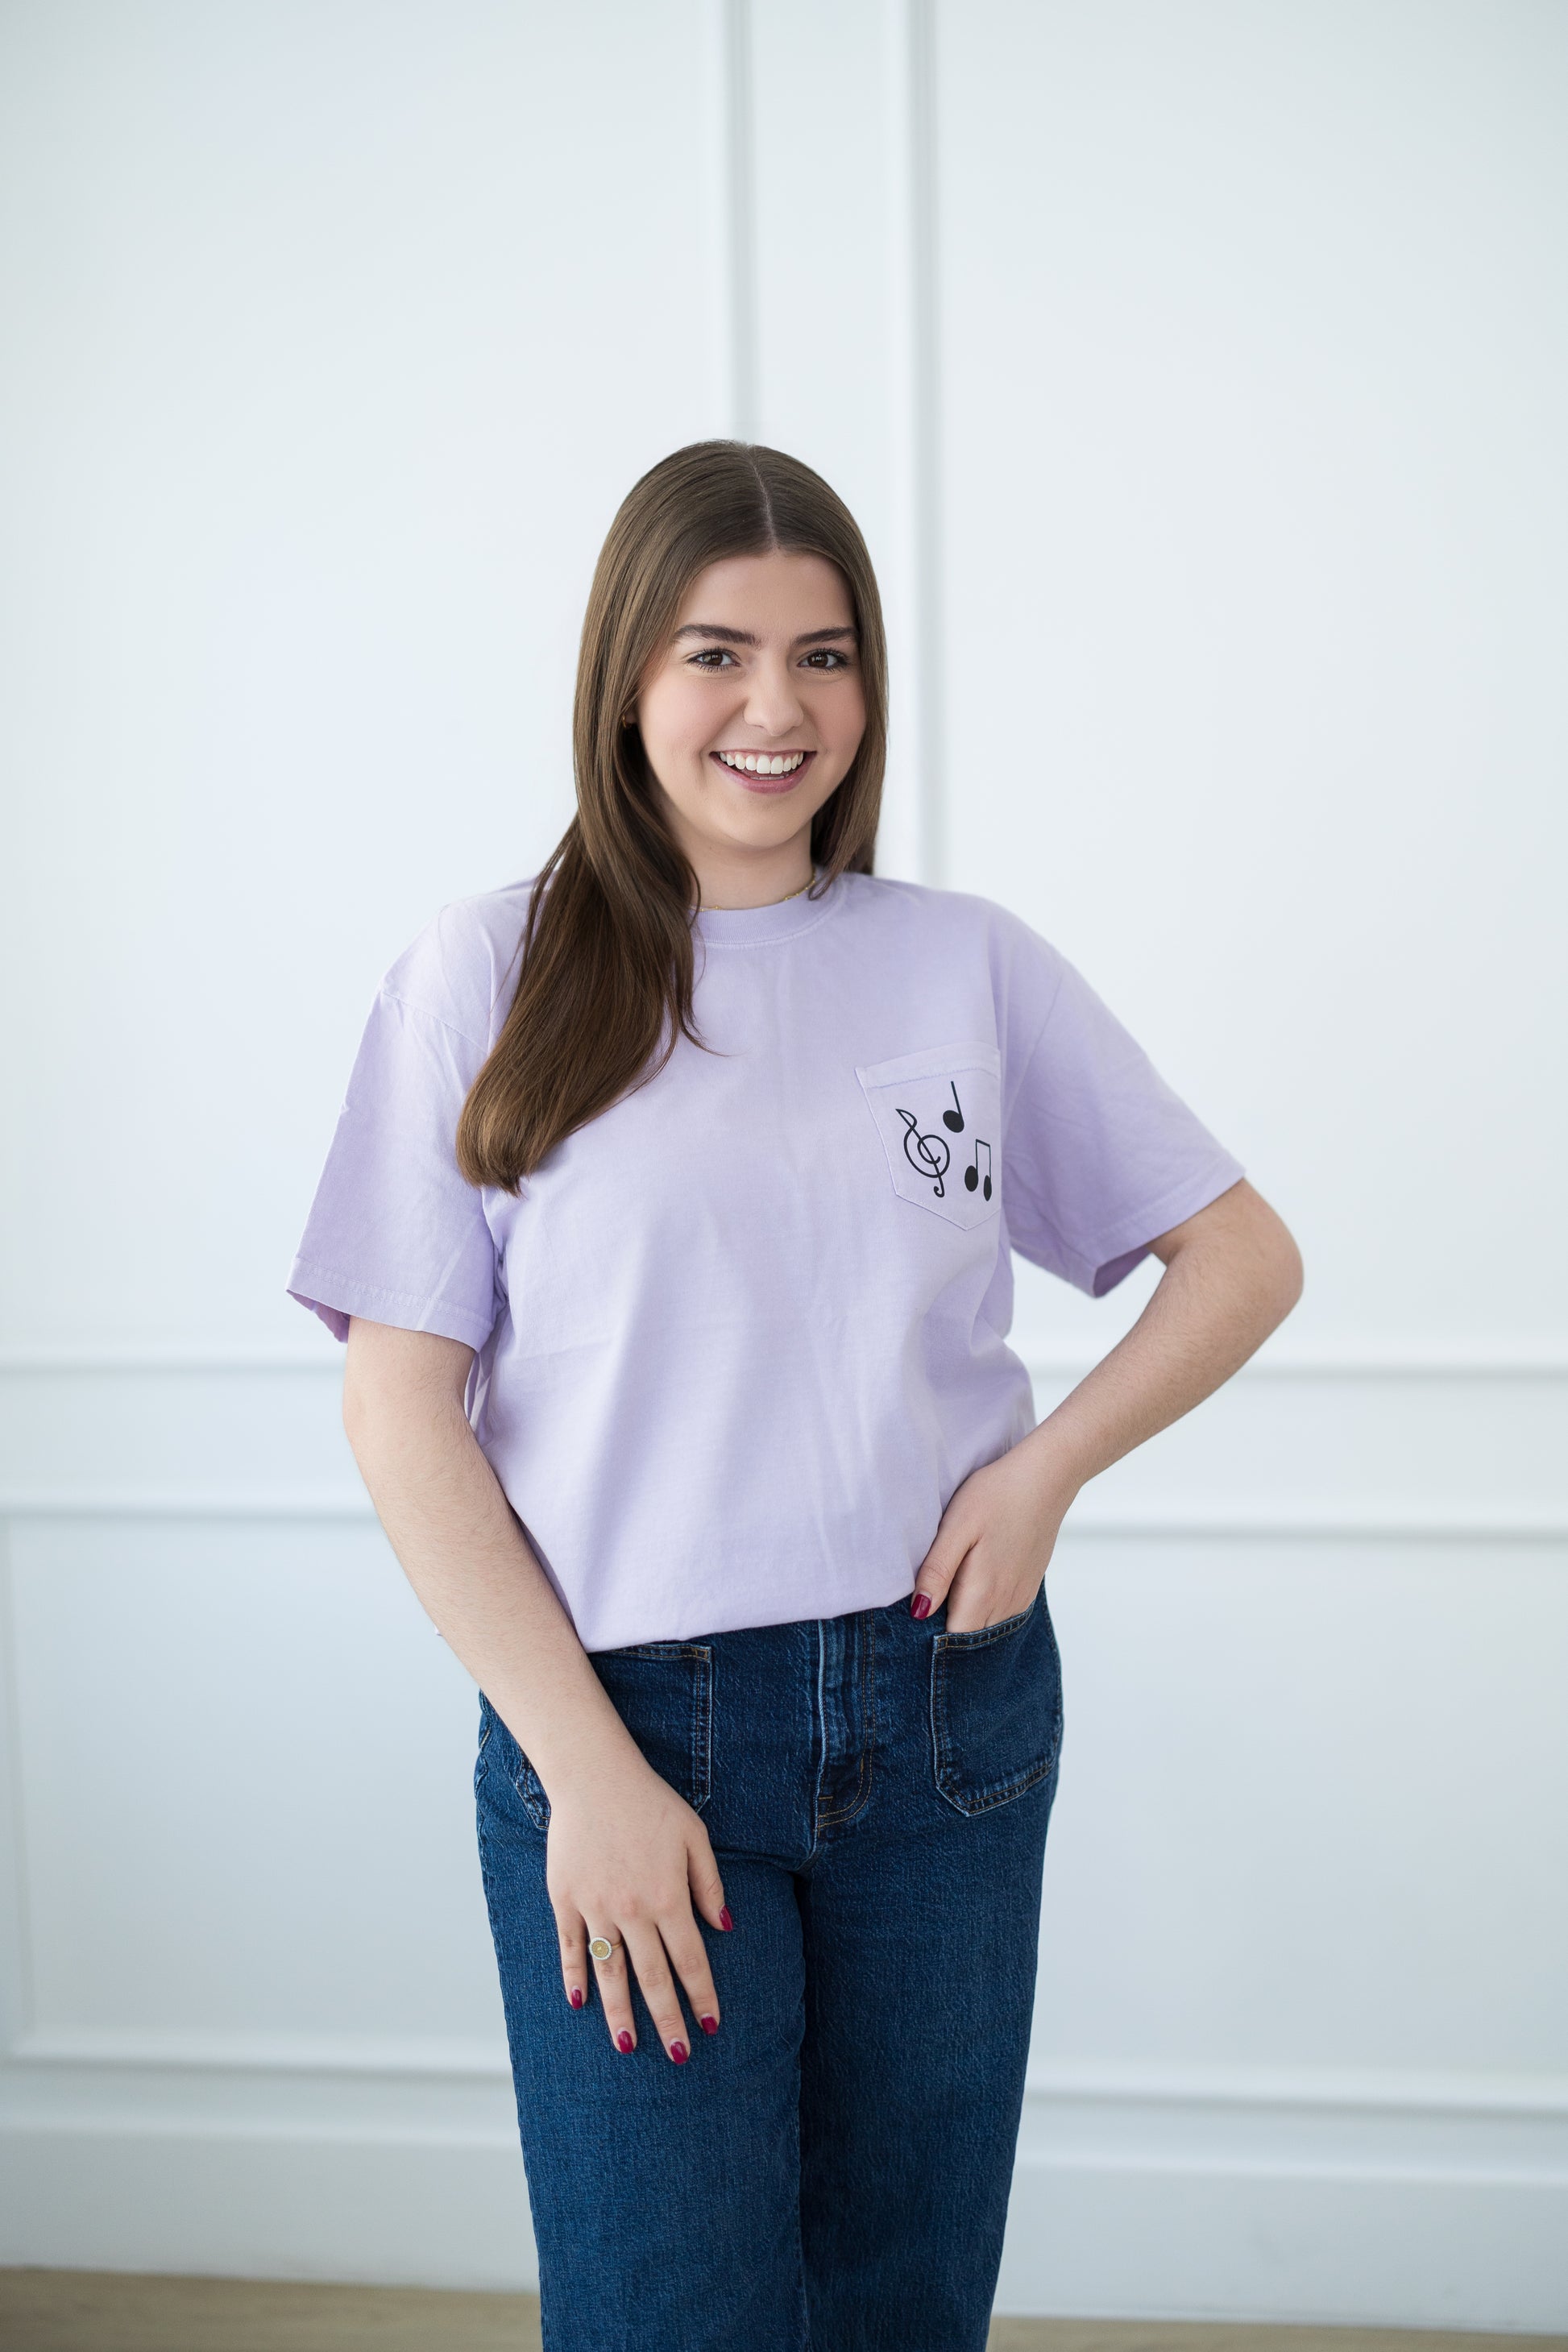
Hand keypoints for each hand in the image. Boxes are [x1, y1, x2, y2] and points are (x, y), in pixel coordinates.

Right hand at [545, 1744, 731, 2062]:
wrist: (594, 1777)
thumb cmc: (650, 1803)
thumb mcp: (694, 1837)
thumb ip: (708, 1885)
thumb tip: (726, 1929)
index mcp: (668, 1897)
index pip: (690, 1960)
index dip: (702, 1996)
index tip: (712, 2025)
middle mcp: (632, 1911)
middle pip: (653, 1978)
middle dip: (668, 2020)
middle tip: (680, 2055)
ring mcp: (596, 1908)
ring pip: (610, 1973)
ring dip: (620, 2013)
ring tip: (629, 2046)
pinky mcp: (566, 1899)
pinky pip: (571, 1947)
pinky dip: (575, 1976)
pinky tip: (580, 2003)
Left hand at [910, 1433, 1078, 1633]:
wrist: (1046, 1478)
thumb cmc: (997, 1496)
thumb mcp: (956, 1527)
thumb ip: (938, 1572)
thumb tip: (919, 1611)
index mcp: (983, 1592)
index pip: (952, 1637)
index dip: (930, 1631)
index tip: (917, 1611)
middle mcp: (1005, 1603)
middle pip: (970, 1635)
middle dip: (946, 1626)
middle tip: (930, 1594)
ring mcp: (1020, 1597)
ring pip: (986, 1626)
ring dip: (967, 1616)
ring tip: (950, 1585)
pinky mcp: (1028, 1587)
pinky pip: (1002, 1613)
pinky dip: (984, 1607)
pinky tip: (974, 1581)